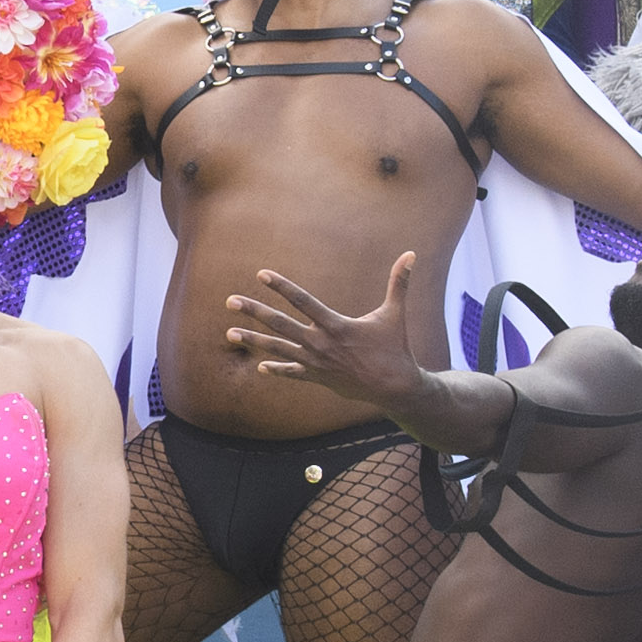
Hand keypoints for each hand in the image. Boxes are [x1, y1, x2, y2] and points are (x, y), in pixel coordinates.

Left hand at [224, 254, 434, 415]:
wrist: (394, 388)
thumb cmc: (395, 348)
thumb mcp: (395, 313)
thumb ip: (399, 283)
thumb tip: (412, 254)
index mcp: (336, 325)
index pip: (303, 301)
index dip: (281, 287)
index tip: (261, 274)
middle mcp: (320, 344)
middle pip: (280, 325)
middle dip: (254, 312)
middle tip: (230, 301)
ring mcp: (316, 363)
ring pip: (277, 349)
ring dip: (253, 340)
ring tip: (230, 332)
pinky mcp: (318, 377)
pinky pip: (292, 373)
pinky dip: (277, 369)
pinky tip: (259, 366)